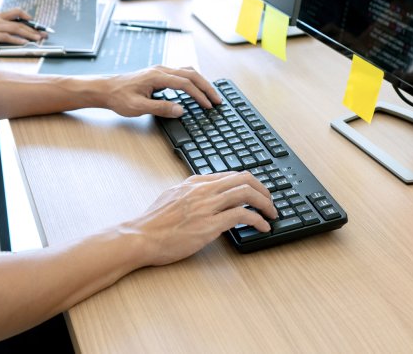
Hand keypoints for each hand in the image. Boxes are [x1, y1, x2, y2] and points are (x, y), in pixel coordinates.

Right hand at [0, 9, 46, 45]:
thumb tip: (6, 35)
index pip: (15, 12)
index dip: (26, 16)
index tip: (34, 21)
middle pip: (19, 22)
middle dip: (33, 29)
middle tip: (43, 34)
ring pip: (15, 28)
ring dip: (29, 35)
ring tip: (38, 40)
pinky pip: (6, 37)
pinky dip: (16, 40)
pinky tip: (24, 44)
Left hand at [101, 66, 222, 117]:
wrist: (105, 89)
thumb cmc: (119, 97)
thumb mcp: (139, 107)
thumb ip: (161, 108)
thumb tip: (181, 110)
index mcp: (158, 76)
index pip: (186, 84)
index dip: (199, 95)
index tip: (208, 106)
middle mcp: (161, 70)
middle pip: (191, 74)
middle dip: (207, 87)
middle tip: (217, 100)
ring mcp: (160, 70)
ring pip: (188, 72)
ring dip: (201, 82)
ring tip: (210, 94)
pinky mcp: (159, 74)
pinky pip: (181, 73)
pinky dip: (193, 80)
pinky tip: (195, 89)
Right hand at [129, 172, 276, 265]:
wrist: (140, 237)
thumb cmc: (153, 223)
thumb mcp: (171, 197)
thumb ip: (190, 193)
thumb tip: (205, 196)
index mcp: (195, 183)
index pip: (231, 175)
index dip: (250, 183)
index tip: (258, 193)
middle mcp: (203, 190)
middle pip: (244, 179)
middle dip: (264, 190)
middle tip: (271, 202)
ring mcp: (207, 206)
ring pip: (247, 193)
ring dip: (265, 203)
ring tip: (272, 214)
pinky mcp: (210, 224)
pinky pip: (242, 216)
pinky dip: (258, 220)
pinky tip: (263, 228)